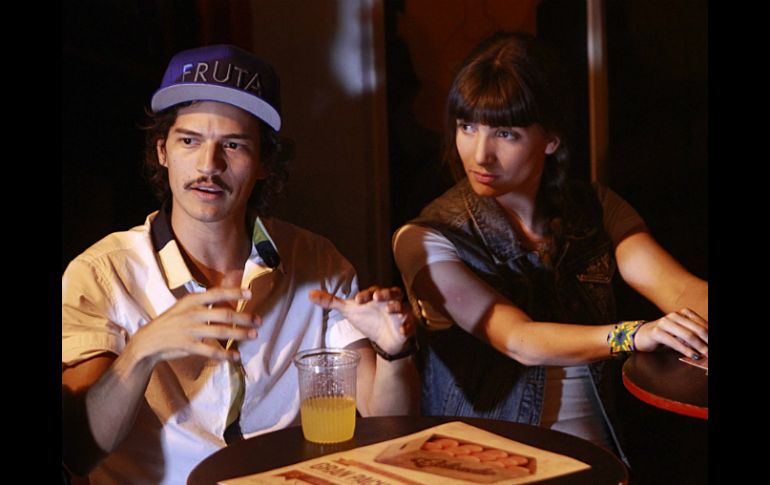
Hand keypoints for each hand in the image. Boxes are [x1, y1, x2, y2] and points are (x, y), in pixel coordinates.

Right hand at [128, 287, 260, 365]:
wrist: (148, 341)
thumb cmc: (172, 321)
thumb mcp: (184, 305)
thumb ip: (205, 301)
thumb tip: (229, 292)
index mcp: (192, 300)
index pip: (217, 294)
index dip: (234, 293)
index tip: (250, 294)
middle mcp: (192, 313)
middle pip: (224, 314)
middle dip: (244, 317)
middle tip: (259, 320)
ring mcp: (190, 330)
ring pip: (221, 332)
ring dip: (240, 334)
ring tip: (253, 335)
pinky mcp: (188, 346)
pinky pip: (211, 350)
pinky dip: (225, 354)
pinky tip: (236, 356)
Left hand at [309, 286, 414, 354]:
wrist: (383, 340)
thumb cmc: (368, 320)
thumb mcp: (349, 311)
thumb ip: (332, 302)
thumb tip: (310, 294)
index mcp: (377, 296)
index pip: (374, 290)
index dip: (366, 294)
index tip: (358, 300)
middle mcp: (391, 302)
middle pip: (393, 293)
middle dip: (386, 294)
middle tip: (377, 297)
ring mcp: (400, 314)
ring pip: (403, 307)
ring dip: (397, 308)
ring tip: (391, 310)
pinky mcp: (406, 327)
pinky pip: (410, 326)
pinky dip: (407, 327)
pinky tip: (401, 330)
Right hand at [633, 308, 707, 357]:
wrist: (642, 335)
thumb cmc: (666, 334)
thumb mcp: (682, 332)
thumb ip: (694, 334)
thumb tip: (707, 344)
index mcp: (683, 313)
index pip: (703, 324)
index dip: (710, 334)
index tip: (714, 344)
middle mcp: (675, 315)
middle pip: (698, 329)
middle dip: (707, 342)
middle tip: (712, 352)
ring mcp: (665, 322)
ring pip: (688, 335)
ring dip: (700, 347)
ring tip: (706, 355)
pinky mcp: (657, 332)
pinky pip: (675, 342)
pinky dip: (686, 351)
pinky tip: (694, 356)